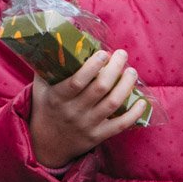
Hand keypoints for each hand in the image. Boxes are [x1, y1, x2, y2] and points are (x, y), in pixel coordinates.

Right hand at [29, 49, 146, 167]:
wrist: (46, 144)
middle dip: (115, 69)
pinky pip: (120, 125)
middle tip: (122, 55)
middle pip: (100, 88)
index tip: (104, 53)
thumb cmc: (46, 108)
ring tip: (131, 72)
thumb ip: (47, 65)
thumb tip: (58, 36)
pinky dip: (134, 114)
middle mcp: (73, 111)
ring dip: (126, 85)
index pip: (77, 81)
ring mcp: (87, 125)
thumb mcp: (40, 87)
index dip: (93, 66)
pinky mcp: (98, 136)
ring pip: (112, 103)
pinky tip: (142, 101)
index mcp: (58, 97)